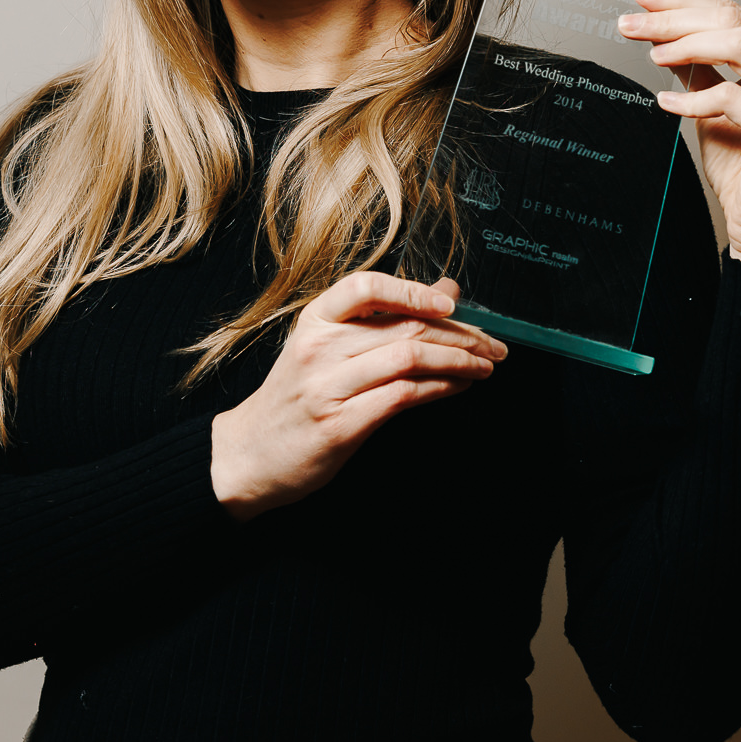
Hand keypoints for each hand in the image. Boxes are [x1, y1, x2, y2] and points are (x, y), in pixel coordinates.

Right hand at [210, 273, 506, 520]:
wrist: (248, 454)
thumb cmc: (295, 398)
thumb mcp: (327, 348)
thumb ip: (383, 320)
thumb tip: (446, 292)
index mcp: (314, 321)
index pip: (365, 287)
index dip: (413, 291)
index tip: (451, 303)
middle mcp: (319, 348)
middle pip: (402, 326)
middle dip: (459, 334)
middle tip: (492, 344)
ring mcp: (327, 387)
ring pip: (408, 357)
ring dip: (458, 360)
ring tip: (484, 366)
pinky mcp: (340, 425)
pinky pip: (402, 396)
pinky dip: (439, 388)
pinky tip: (458, 387)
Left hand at [618, 0, 740, 270]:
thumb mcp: (711, 106)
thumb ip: (697, 68)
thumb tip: (663, 36)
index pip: (731, 11)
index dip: (682, 0)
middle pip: (732, 20)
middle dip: (673, 18)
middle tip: (630, 23)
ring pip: (739, 43)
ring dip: (686, 45)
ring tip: (652, 57)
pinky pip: (731, 97)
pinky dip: (692, 98)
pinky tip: (667, 103)